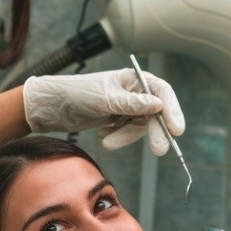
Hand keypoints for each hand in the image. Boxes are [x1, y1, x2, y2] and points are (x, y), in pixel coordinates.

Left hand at [23, 68, 184, 154]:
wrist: (54, 107)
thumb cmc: (78, 94)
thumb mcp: (106, 100)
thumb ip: (132, 104)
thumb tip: (158, 105)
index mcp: (133, 79)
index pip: (161, 92)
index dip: (172, 110)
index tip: (176, 130)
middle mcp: (133, 92)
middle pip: (154, 113)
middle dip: (155, 132)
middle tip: (159, 151)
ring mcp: (126, 107)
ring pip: (138, 128)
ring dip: (124, 138)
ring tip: (106, 143)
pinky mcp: (117, 120)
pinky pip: (125, 133)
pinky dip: (116, 137)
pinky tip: (101, 134)